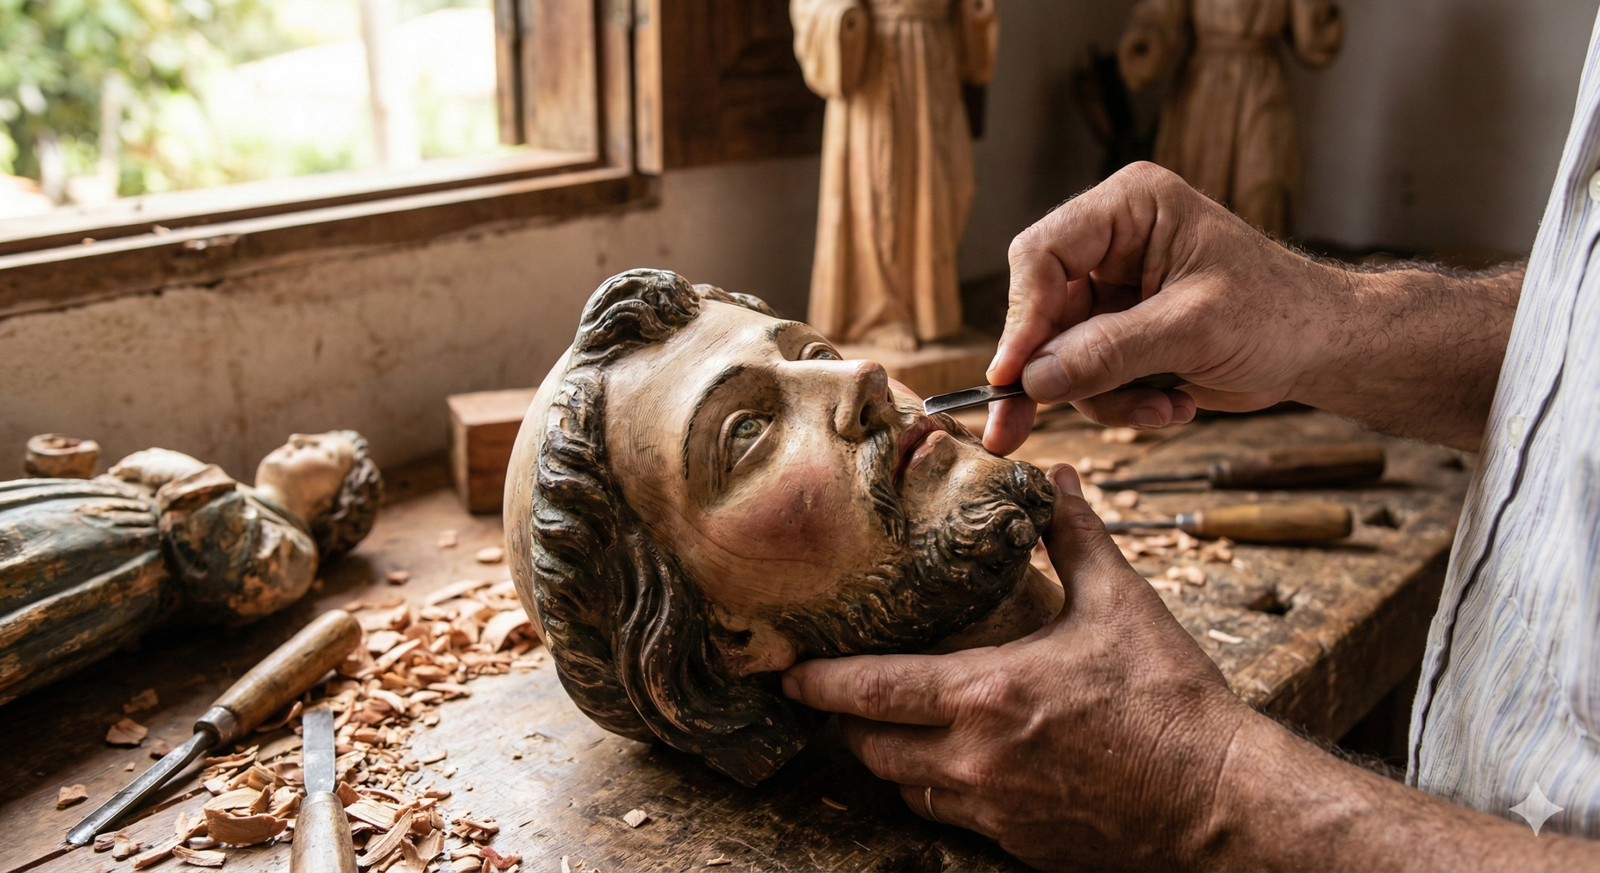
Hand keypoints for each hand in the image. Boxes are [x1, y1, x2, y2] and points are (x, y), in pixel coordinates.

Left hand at [108, 448, 208, 488]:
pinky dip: (120, 470)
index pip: (161, 455)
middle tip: (126, 465)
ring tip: (116, 470)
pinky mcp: (145, 468)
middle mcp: (166, 457)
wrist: (197, 484)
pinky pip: (128, 467)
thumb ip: (187, 488)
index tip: (145, 464)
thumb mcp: (194, 486)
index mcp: (179, 460)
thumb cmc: (199, 489)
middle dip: (136, 460)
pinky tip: (113, 473)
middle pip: (147, 456)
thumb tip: (190, 502)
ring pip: (135, 460)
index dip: (151, 459)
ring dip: (125, 464)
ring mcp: (155, 462)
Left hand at [782, 465, 1257, 869]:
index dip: (819, 683)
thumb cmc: (1171, 701)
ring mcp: (994, 811)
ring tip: (893, 726)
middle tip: (837, 695)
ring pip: (905, 788)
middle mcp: (974, 760)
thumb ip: (1076, 539)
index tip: (788, 673)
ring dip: (891, 759)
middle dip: (847, 722)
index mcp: (985, 695)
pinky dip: (940, 790)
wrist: (1222, 801)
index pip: (870, 691)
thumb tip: (1058, 480)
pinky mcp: (1019, 845)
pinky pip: (951, 818)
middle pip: (870, 748)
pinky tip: (958, 765)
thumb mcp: (1121, 604)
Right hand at [983, 163, 1346, 454]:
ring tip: (1160, 410)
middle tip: (1013, 428)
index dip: (1020, 317)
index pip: (1042, 255)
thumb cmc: (1282, 314)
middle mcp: (1112, 242)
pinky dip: (1120, 402)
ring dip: (1101, 395)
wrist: (1326, 348)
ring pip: (1058, 353)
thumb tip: (1033, 379)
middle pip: (1039, 309)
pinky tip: (1171, 406)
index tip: (1010, 376)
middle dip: (1048, 373)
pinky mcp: (1120, 331)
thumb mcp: (1194, 330)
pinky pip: (1086, 375)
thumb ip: (1109, 352)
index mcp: (1130, 207)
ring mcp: (1113, 289)